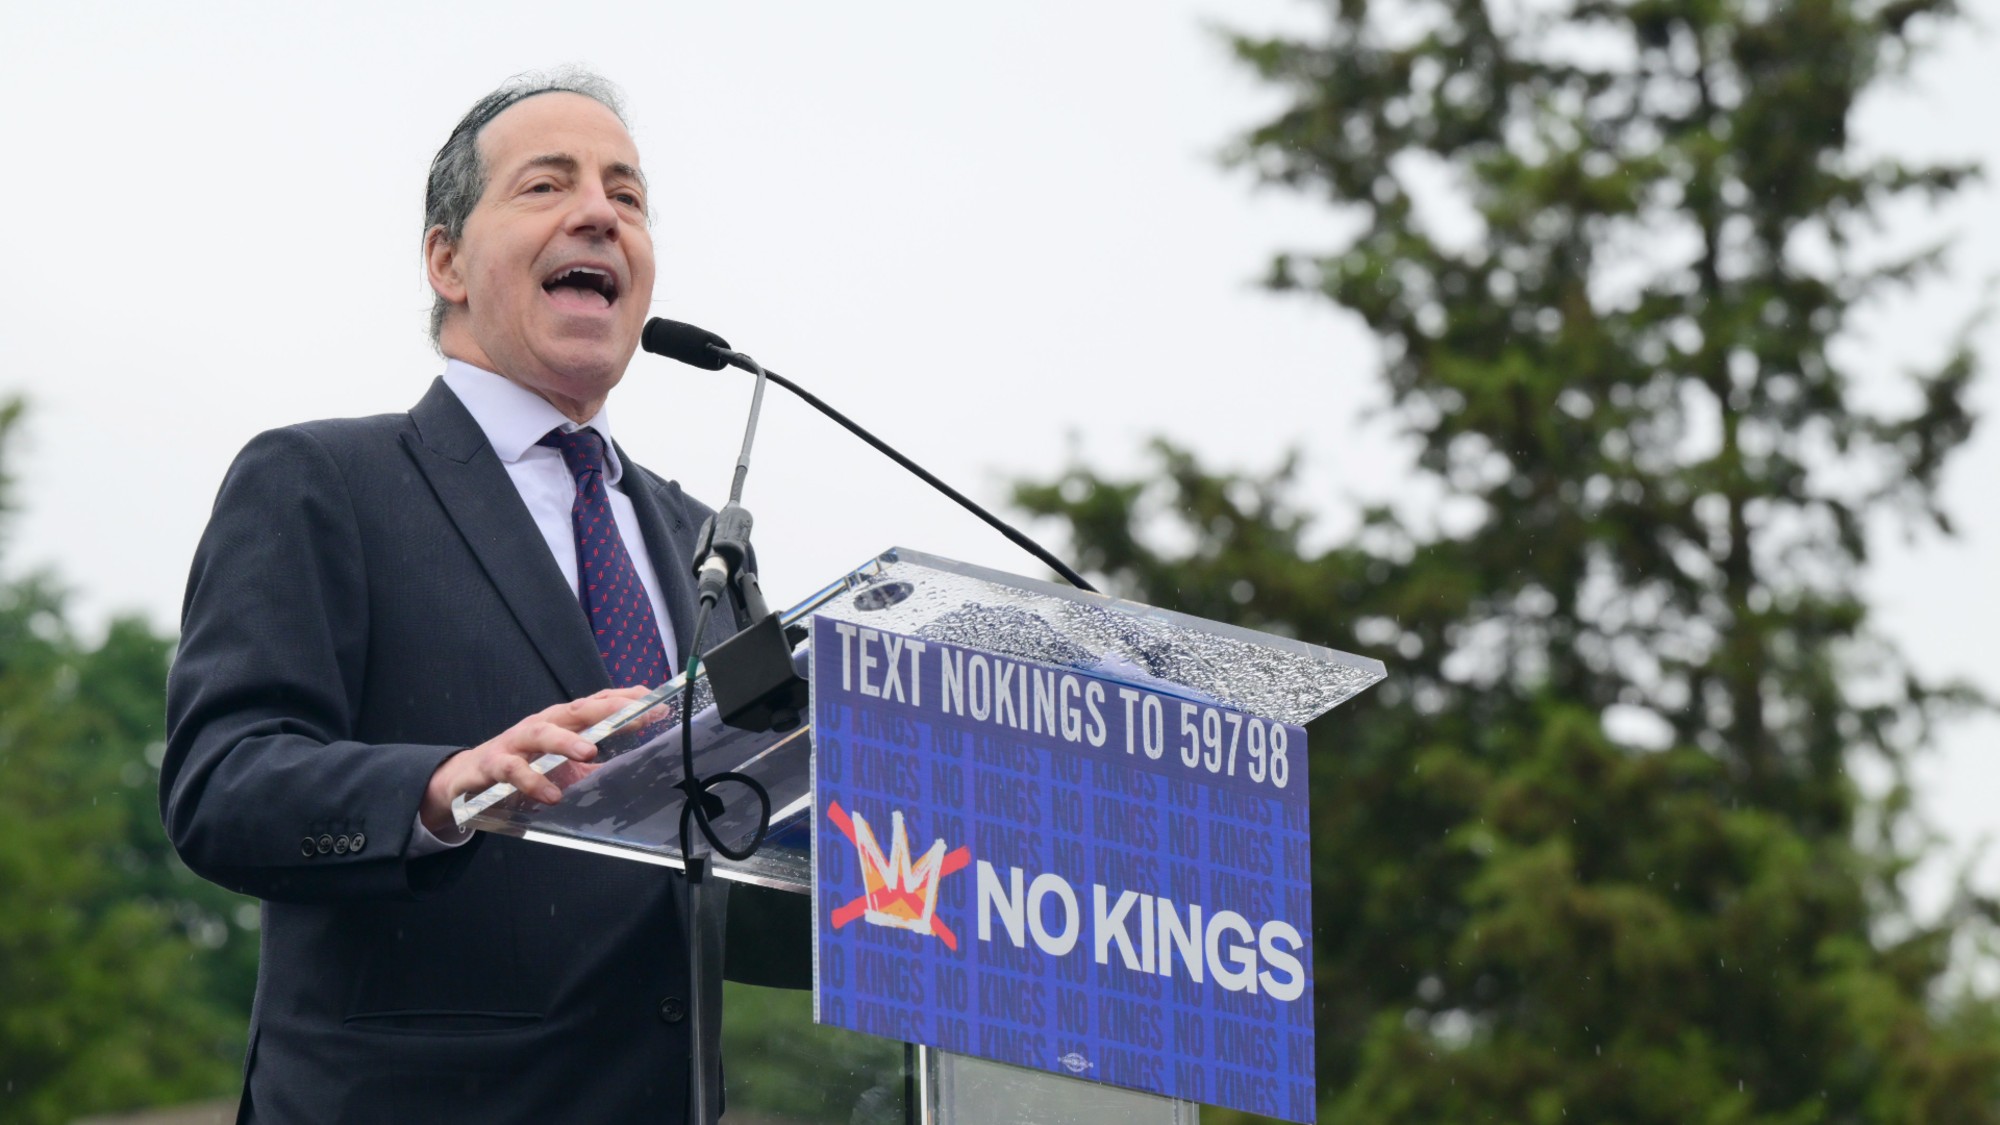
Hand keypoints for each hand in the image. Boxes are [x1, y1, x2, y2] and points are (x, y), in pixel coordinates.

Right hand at [420, 687, 654, 833]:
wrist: (470, 775)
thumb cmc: (526, 764)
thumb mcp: (564, 763)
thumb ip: (595, 763)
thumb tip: (636, 766)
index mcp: (562, 721)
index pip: (597, 703)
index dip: (626, 701)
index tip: (656, 703)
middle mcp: (542, 723)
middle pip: (576, 710)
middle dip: (606, 711)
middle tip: (635, 716)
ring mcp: (517, 741)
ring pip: (542, 733)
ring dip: (566, 742)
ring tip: (590, 753)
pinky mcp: (495, 763)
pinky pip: (514, 770)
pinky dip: (532, 781)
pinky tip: (551, 794)